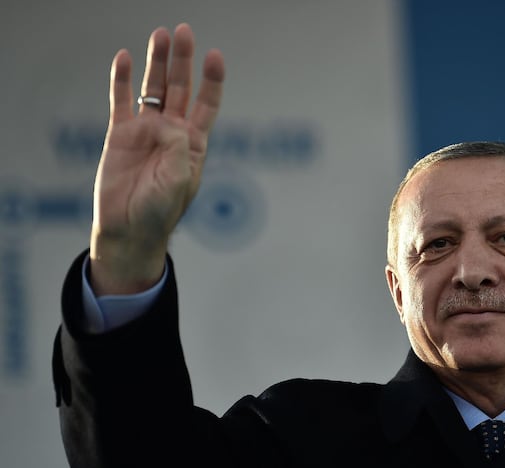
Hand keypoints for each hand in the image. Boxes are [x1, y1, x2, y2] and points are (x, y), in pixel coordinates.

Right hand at [89, 23, 224, 294]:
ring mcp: (145, 131)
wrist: (129, 229)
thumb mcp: (179, 181)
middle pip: (180, 87)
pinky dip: (120, 80)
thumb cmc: (161, 211)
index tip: (215, 56)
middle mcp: (171, 132)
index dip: (211, 80)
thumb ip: (178, 148)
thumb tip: (168, 122)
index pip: (206, 104)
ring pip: (153, 88)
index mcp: (193, 143)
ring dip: (156, 63)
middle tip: (184, 31)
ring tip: (160, 35)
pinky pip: (121, 101)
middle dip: (183, 60)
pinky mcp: (119, 134)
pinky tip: (123, 58)